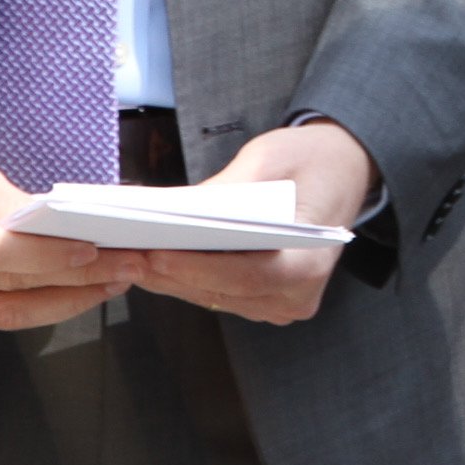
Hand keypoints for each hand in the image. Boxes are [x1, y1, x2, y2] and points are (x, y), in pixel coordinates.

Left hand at [132, 117, 377, 324]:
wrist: (343, 168)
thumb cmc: (310, 160)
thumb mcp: (269, 160)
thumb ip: (224, 193)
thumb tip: (168, 213)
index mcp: (311, 261)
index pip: (246, 275)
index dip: (196, 268)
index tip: (153, 254)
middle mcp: (299, 295)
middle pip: (222, 291)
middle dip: (168, 273)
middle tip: (121, 254)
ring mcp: (283, 304)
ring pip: (213, 297)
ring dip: (169, 279)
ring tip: (125, 256)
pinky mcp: (266, 301)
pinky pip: (218, 294)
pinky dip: (185, 277)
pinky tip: (152, 260)